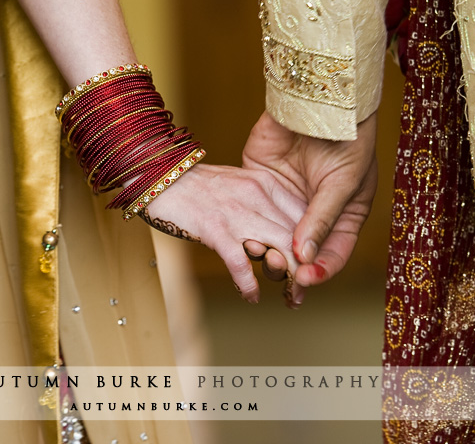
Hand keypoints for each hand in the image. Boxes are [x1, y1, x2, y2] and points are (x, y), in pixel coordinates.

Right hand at [143, 163, 305, 304]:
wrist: (159, 176)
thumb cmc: (197, 186)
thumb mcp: (240, 185)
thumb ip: (263, 206)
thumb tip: (279, 239)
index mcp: (266, 183)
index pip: (305, 218)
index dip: (314, 247)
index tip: (315, 267)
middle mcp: (257, 196)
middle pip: (297, 238)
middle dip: (306, 270)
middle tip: (304, 291)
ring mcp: (236, 213)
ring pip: (277, 251)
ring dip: (286, 280)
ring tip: (290, 298)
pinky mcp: (214, 229)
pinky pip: (241, 263)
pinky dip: (249, 284)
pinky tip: (252, 296)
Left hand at [242, 111, 378, 289]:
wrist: (317, 96)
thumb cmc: (345, 136)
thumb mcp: (343, 180)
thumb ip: (322, 218)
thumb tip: (304, 256)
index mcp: (342, 216)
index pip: (332, 255)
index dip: (320, 271)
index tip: (304, 281)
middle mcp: (311, 214)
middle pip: (299, 254)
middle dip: (289, 268)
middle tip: (278, 272)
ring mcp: (283, 200)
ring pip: (271, 237)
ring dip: (264, 252)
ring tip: (258, 257)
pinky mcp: (258, 182)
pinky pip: (248, 211)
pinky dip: (243, 227)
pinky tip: (240, 239)